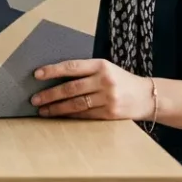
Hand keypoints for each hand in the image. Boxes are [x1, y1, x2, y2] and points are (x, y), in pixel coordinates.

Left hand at [31, 59, 153, 119]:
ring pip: (76, 104)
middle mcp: (104, 81)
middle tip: (34, 99)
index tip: (36, 75)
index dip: (52, 70)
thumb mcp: (106, 68)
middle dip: (50, 94)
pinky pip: (85, 115)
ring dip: (56, 108)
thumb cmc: (120, 80)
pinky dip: (69, 115)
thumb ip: (85, 71)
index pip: (72, 67)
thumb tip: (54, 76)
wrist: (147, 96)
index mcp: (101, 65)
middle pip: (71, 88)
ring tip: (42, 110)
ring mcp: (108, 98)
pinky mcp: (110, 114)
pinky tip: (59, 116)